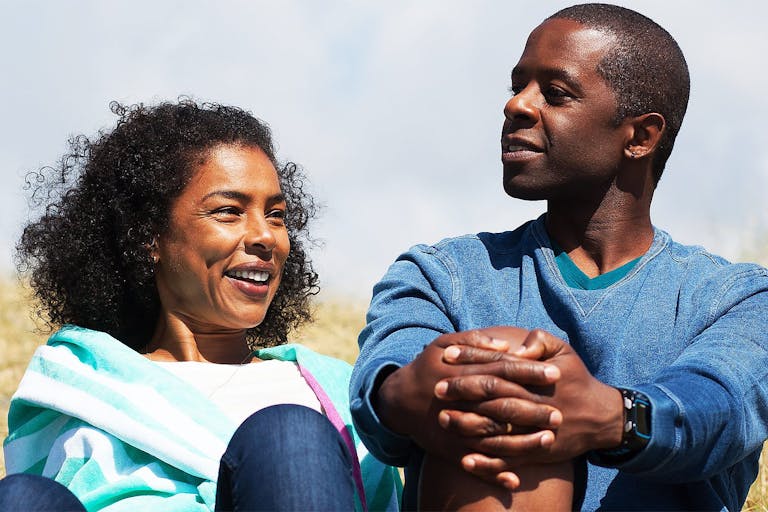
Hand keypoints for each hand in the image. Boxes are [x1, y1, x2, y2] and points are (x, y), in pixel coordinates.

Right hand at [376, 328, 562, 474]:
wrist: (397, 399)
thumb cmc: (426, 366)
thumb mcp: (443, 344)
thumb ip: (474, 342)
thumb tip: (507, 346)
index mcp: (463, 372)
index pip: (502, 370)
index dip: (530, 372)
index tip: (555, 373)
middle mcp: (461, 401)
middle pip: (502, 404)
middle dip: (532, 408)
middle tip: (559, 412)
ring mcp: (455, 427)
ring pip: (492, 436)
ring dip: (522, 440)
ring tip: (549, 439)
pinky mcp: (449, 449)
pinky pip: (474, 463)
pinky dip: (493, 473)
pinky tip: (514, 479)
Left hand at [437, 329, 623, 482]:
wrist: (600, 417)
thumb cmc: (576, 378)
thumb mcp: (563, 350)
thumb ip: (539, 341)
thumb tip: (514, 348)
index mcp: (537, 377)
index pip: (498, 365)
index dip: (472, 359)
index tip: (448, 354)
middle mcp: (534, 404)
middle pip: (493, 397)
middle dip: (463, 392)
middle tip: (437, 388)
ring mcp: (534, 431)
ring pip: (496, 430)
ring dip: (468, 426)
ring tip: (443, 419)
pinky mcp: (536, 453)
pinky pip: (508, 459)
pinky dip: (487, 462)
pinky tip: (466, 459)